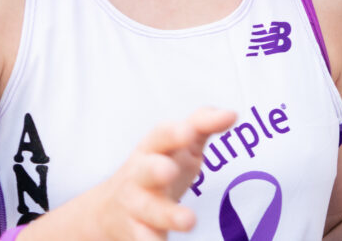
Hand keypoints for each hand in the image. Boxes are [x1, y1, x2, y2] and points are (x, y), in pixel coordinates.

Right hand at [84, 107, 235, 240]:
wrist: (109, 211)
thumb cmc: (158, 168)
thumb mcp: (176, 145)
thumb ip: (202, 124)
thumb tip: (232, 114)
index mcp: (152, 149)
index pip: (161, 136)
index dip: (174, 133)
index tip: (189, 131)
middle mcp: (140, 176)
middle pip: (145, 170)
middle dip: (155, 170)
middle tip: (169, 171)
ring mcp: (137, 208)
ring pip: (150, 212)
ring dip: (167, 216)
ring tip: (189, 222)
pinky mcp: (138, 236)